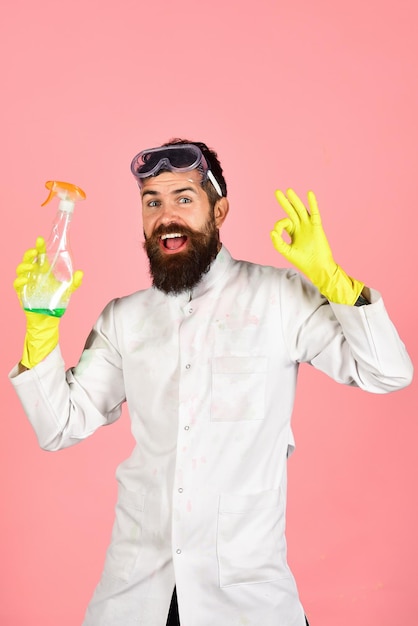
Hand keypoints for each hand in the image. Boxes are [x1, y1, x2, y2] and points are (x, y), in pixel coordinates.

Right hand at [14, 237, 82, 310]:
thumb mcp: (68, 290)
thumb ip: (75, 282)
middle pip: (28, 259)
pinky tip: (26, 279)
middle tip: (35, 251)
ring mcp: (27, 282)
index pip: (40, 255)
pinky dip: (20, 280)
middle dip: (29, 253)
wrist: (48, 317)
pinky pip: (17, 284)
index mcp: (44, 270)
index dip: (39, 247)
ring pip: (20, 269)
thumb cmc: (56, 300)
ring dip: (24, 265)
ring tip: (32, 265)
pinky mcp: (22, 292)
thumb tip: (80, 273)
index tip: (41, 239)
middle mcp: (34, 274)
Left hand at [270, 189, 363, 304]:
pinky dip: (312, 203)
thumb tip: (271, 231)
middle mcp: (300, 227)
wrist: (318, 267)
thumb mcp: (287, 252)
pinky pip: (314, 212)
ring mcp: (309, 226)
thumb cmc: (303, 262)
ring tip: (288, 190)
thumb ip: (278, 243)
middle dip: (284, 202)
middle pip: (291, 211)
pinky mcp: (317, 227)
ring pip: (301, 210)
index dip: (279, 225)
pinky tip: (309, 193)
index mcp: (293, 233)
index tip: (277, 233)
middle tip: (276, 192)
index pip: (283, 223)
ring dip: (295, 200)